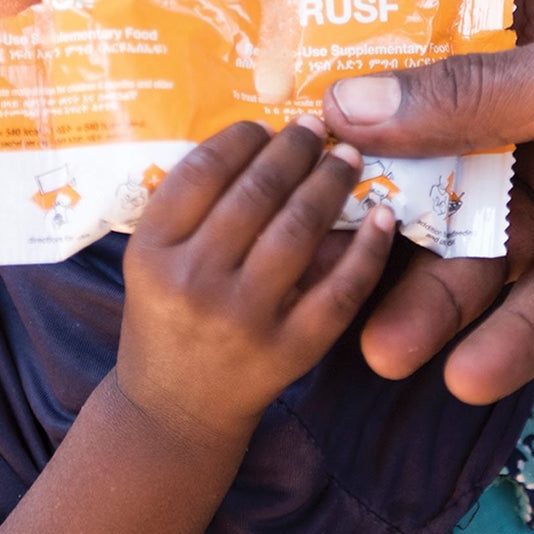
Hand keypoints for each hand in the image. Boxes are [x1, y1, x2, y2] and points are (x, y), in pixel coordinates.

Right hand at [117, 118, 395, 444]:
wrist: (173, 409)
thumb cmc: (166, 316)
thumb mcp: (155, 259)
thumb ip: (194, 206)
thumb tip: (267, 139)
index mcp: (152, 251)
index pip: (202, 171)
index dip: (241, 138)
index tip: (264, 124)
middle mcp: (194, 281)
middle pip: (255, 194)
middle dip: (294, 150)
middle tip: (316, 129)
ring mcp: (243, 318)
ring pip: (298, 230)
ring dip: (329, 183)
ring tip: (347, 158)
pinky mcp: (289, 350)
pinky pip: (339, 290)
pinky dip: (367, 249)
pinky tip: (382, 216)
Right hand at [326, 0, 533, 402]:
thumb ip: (473, 97)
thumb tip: (346, 101)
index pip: (426, 50)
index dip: (351, 86)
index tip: (269, 126)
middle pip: (440, 164)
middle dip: (383, 219)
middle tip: (314, 265)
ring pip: (486, 248)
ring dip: (437, 299)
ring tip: (381, 348)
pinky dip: (511, 338)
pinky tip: (470, 372)